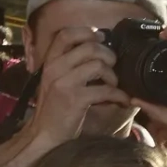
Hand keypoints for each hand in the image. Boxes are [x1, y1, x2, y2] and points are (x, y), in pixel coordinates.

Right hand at [27, 26, 130, 143]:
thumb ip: (69, 64)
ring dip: (112, 75)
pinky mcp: (75, 99)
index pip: (66, 34)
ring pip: (98, 65)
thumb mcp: (55, 80)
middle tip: (113, 65)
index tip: (101, 38)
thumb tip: (96, 49)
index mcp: (50, 61)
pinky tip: (121, 99)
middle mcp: (55, 68)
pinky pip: (104, 89)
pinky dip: (118, 94)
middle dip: (108, 54)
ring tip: (113, 84)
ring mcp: (64, 83)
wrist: (45, 134)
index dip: (87, 32)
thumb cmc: (54, 107)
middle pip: (89, 47)